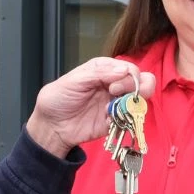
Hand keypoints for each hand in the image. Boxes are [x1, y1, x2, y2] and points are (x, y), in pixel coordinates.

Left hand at [26, 58, 156, 158]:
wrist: (51, 126)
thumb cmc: (58, 99)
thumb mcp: (74, 81)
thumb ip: (99, 74)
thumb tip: (124, 70)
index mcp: (104, 69)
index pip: (128, 67)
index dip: (127, 76)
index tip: (113, 87)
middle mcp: (114, 84)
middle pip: (142, 81)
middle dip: (135, 87)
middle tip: (115, 94)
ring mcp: (116, 103)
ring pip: (141, 99)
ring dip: (132, 104)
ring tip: (112, 110)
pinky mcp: (116, 120)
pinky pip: (131, 119)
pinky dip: (124, 120)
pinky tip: (107, 121)